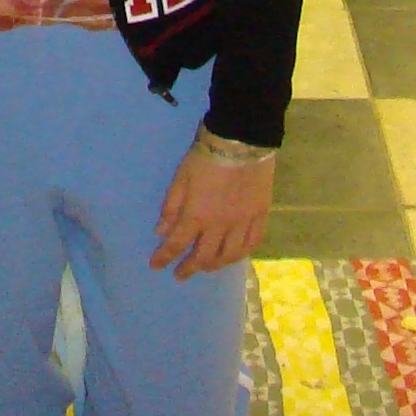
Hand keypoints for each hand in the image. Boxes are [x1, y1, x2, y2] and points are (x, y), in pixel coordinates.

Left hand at [150, 146, 274, 276]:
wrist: (241, 141)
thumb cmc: (205, 156)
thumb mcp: (181, 177)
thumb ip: (171, 207)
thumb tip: (161, 231)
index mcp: (197, 215)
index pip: (177, 244)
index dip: (164, 257)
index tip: (156, 266)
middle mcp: (220, 225)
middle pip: (203, 256)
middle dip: (189, 268)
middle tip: (180, 274)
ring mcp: (242, 223)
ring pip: (229, 255)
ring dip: (214, 265)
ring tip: (206, 267)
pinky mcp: (260, 216)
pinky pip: (251, 243)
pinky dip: (241, 254)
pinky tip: (233, 255)